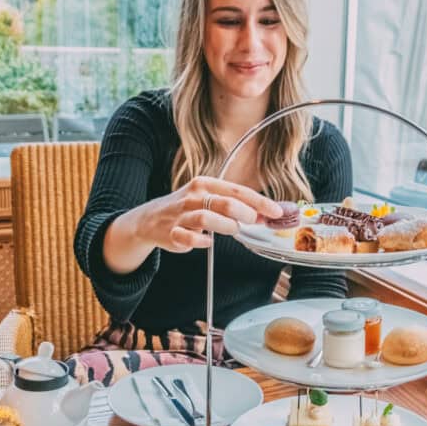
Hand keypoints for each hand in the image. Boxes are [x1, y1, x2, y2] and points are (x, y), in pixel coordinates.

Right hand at [138, 176, 283, 252]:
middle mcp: (193, 196)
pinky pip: (189, 237)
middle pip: (225, 202)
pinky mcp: (172, 232)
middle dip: (245, 213)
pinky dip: (202, 241)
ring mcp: (181, 214)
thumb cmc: (188, 208)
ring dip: (226, 226)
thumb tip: (264, 215)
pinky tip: (207, 241)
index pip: (237, 190)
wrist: (150, 219)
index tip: (276, 212)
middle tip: (252, 221)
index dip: (259, 202)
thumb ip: (236, 206)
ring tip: (232, 229)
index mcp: (205, 184)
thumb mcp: (210, 199)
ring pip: (207, 218)